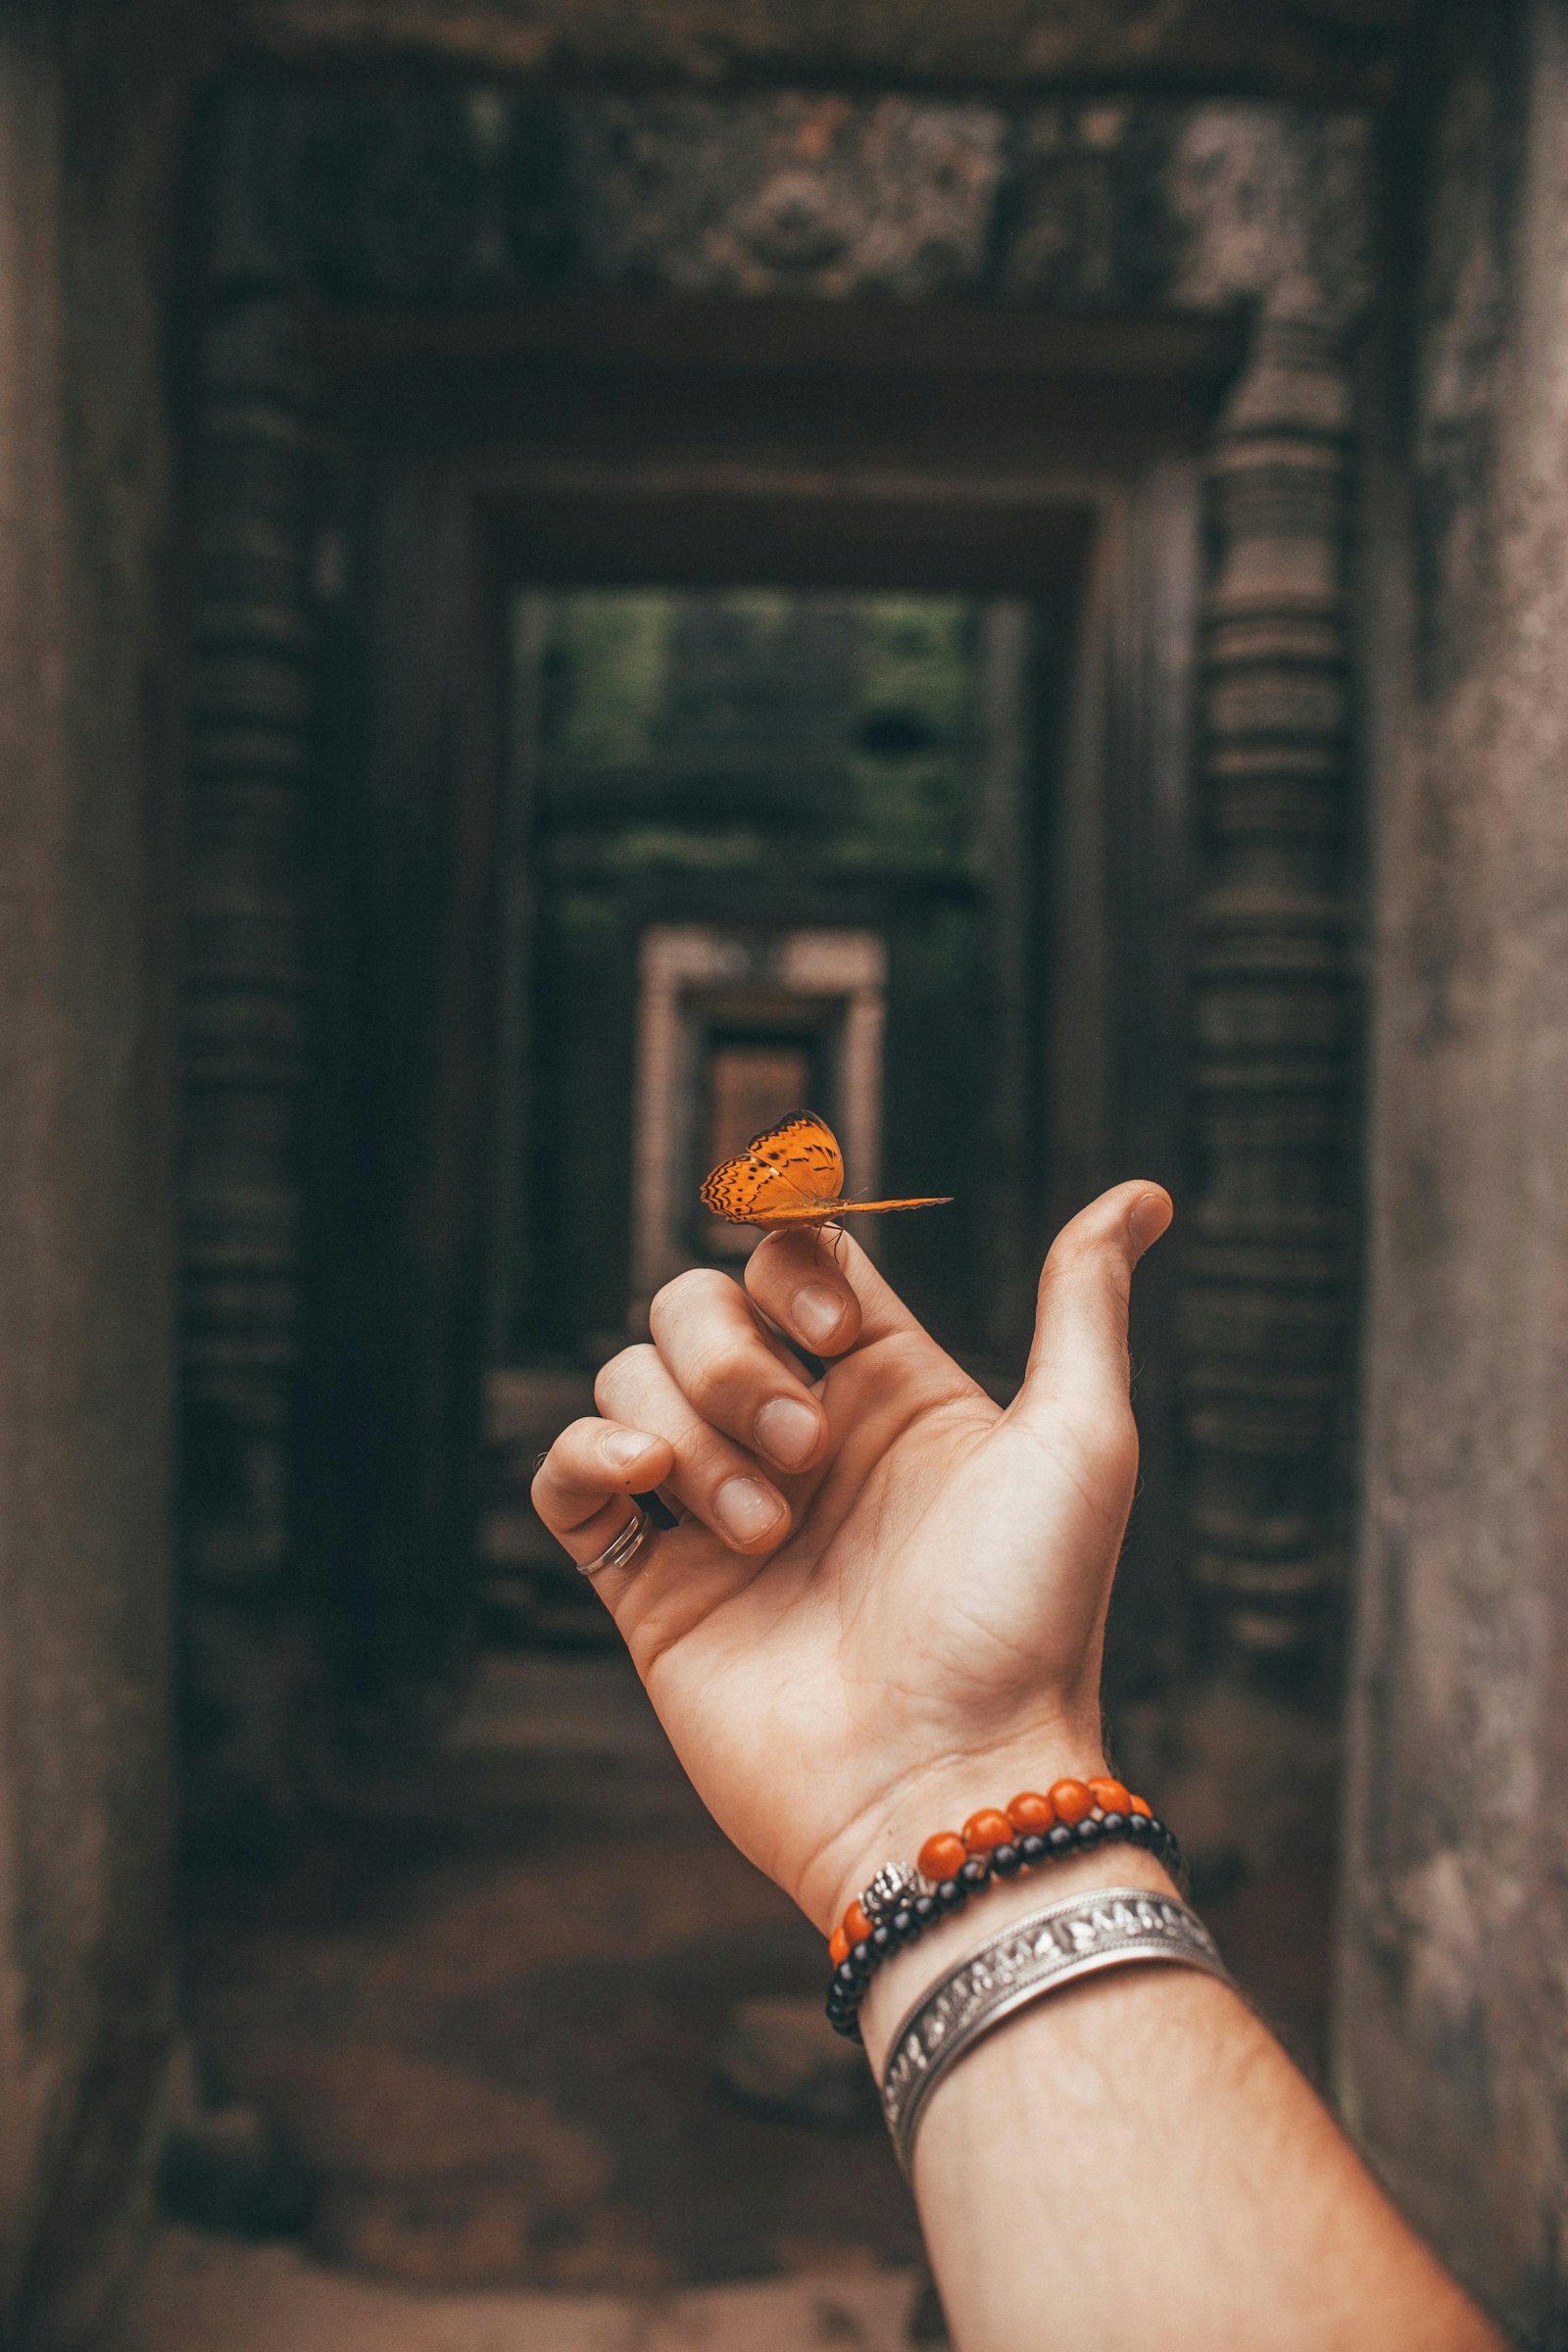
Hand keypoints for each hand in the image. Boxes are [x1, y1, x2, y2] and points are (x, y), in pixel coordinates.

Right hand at [532, 1181, 1171, 1934]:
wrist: (946, 1786)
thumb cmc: (1028, 1619)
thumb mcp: (1079, 1441)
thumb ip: (1082, 1303)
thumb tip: (1144, 1196)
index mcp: (887, 1395)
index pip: (794, 1262)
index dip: (791, 1269)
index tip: (835, 1334)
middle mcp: (797, 1441)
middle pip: (695, 1306)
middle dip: (734, 1359)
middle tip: (806, 1460)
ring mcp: (716, 1513)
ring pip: (631, 1381)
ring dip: (687, 1431)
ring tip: (761, 1529)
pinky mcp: (650, 1590)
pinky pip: (567, 1479)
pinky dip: (587, 1456)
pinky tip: (648, 1486)